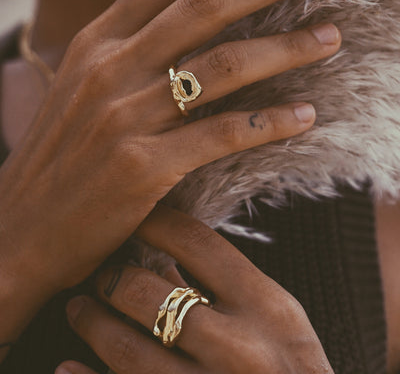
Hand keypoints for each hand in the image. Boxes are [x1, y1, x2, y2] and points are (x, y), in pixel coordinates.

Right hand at [0, 0, 339, 298]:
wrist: (20, 230)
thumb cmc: (60, 156)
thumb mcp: (82, 85)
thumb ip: (127, 48)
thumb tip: (183, 14)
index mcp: (96, 42)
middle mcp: (111, 68)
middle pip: (203, 8)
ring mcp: (126, 117)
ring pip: (223, 67)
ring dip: (285, 49)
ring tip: (329, 38)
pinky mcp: (143, 168)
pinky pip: (221, 134)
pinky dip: (268, 122)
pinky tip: (304, 115)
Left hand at [58, 204, 333, 373]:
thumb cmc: (293, 372)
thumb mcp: (278, 321)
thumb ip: (228, 286)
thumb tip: (164, 251)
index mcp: (267, 307)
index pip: (196, 241)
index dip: (153, 222)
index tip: (132, 219)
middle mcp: (240, 349)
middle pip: (148, 291)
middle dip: (111, 277)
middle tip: (98, 274)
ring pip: (124, 347)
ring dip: (90, 322)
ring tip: (79, 309)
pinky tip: (68, 367)